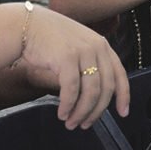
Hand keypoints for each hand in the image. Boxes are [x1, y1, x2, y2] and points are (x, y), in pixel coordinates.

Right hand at [18, 5, 129, 129]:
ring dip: (81, 112)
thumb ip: (90, 65)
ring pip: (90, 92)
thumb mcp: (78, 47)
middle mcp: (97, 47)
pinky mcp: (67, 57)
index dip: (123, 95)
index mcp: (102, 45)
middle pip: (106, 88)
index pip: (120, 74)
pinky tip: (62, 113)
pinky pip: (71, 90)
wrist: (26, 25)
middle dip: (96, 111)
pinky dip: (68, 106)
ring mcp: (83, 51)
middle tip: (85, 124)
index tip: (123, 112)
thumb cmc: (49, 40)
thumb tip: (96, 96)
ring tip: (71, 122)